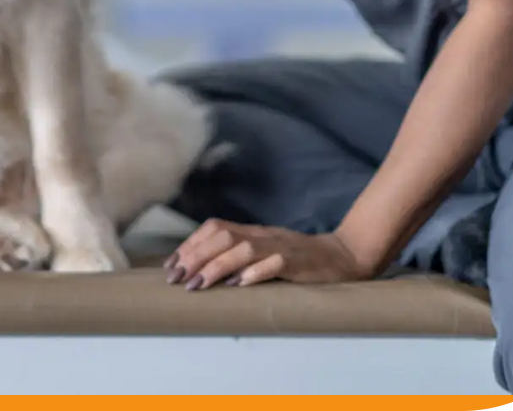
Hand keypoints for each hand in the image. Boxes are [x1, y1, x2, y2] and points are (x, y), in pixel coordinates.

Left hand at [164, 218, 375, 290]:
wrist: (342, 257)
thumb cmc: (299, 260)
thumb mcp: (266, 253)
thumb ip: (241, 256)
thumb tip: (202, 271)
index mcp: (253, 232)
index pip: (214, 227)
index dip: (190, 244)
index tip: (171, 267)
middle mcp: (263, 235)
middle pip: (222, 235)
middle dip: (195, 256)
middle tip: (177, 279)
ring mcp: (280, 247)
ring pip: (243, 249)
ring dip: (216, 267)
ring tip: (198, 285)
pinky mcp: (297, 262)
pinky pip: (274, 264)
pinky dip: (254, 273)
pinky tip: (239, 285)